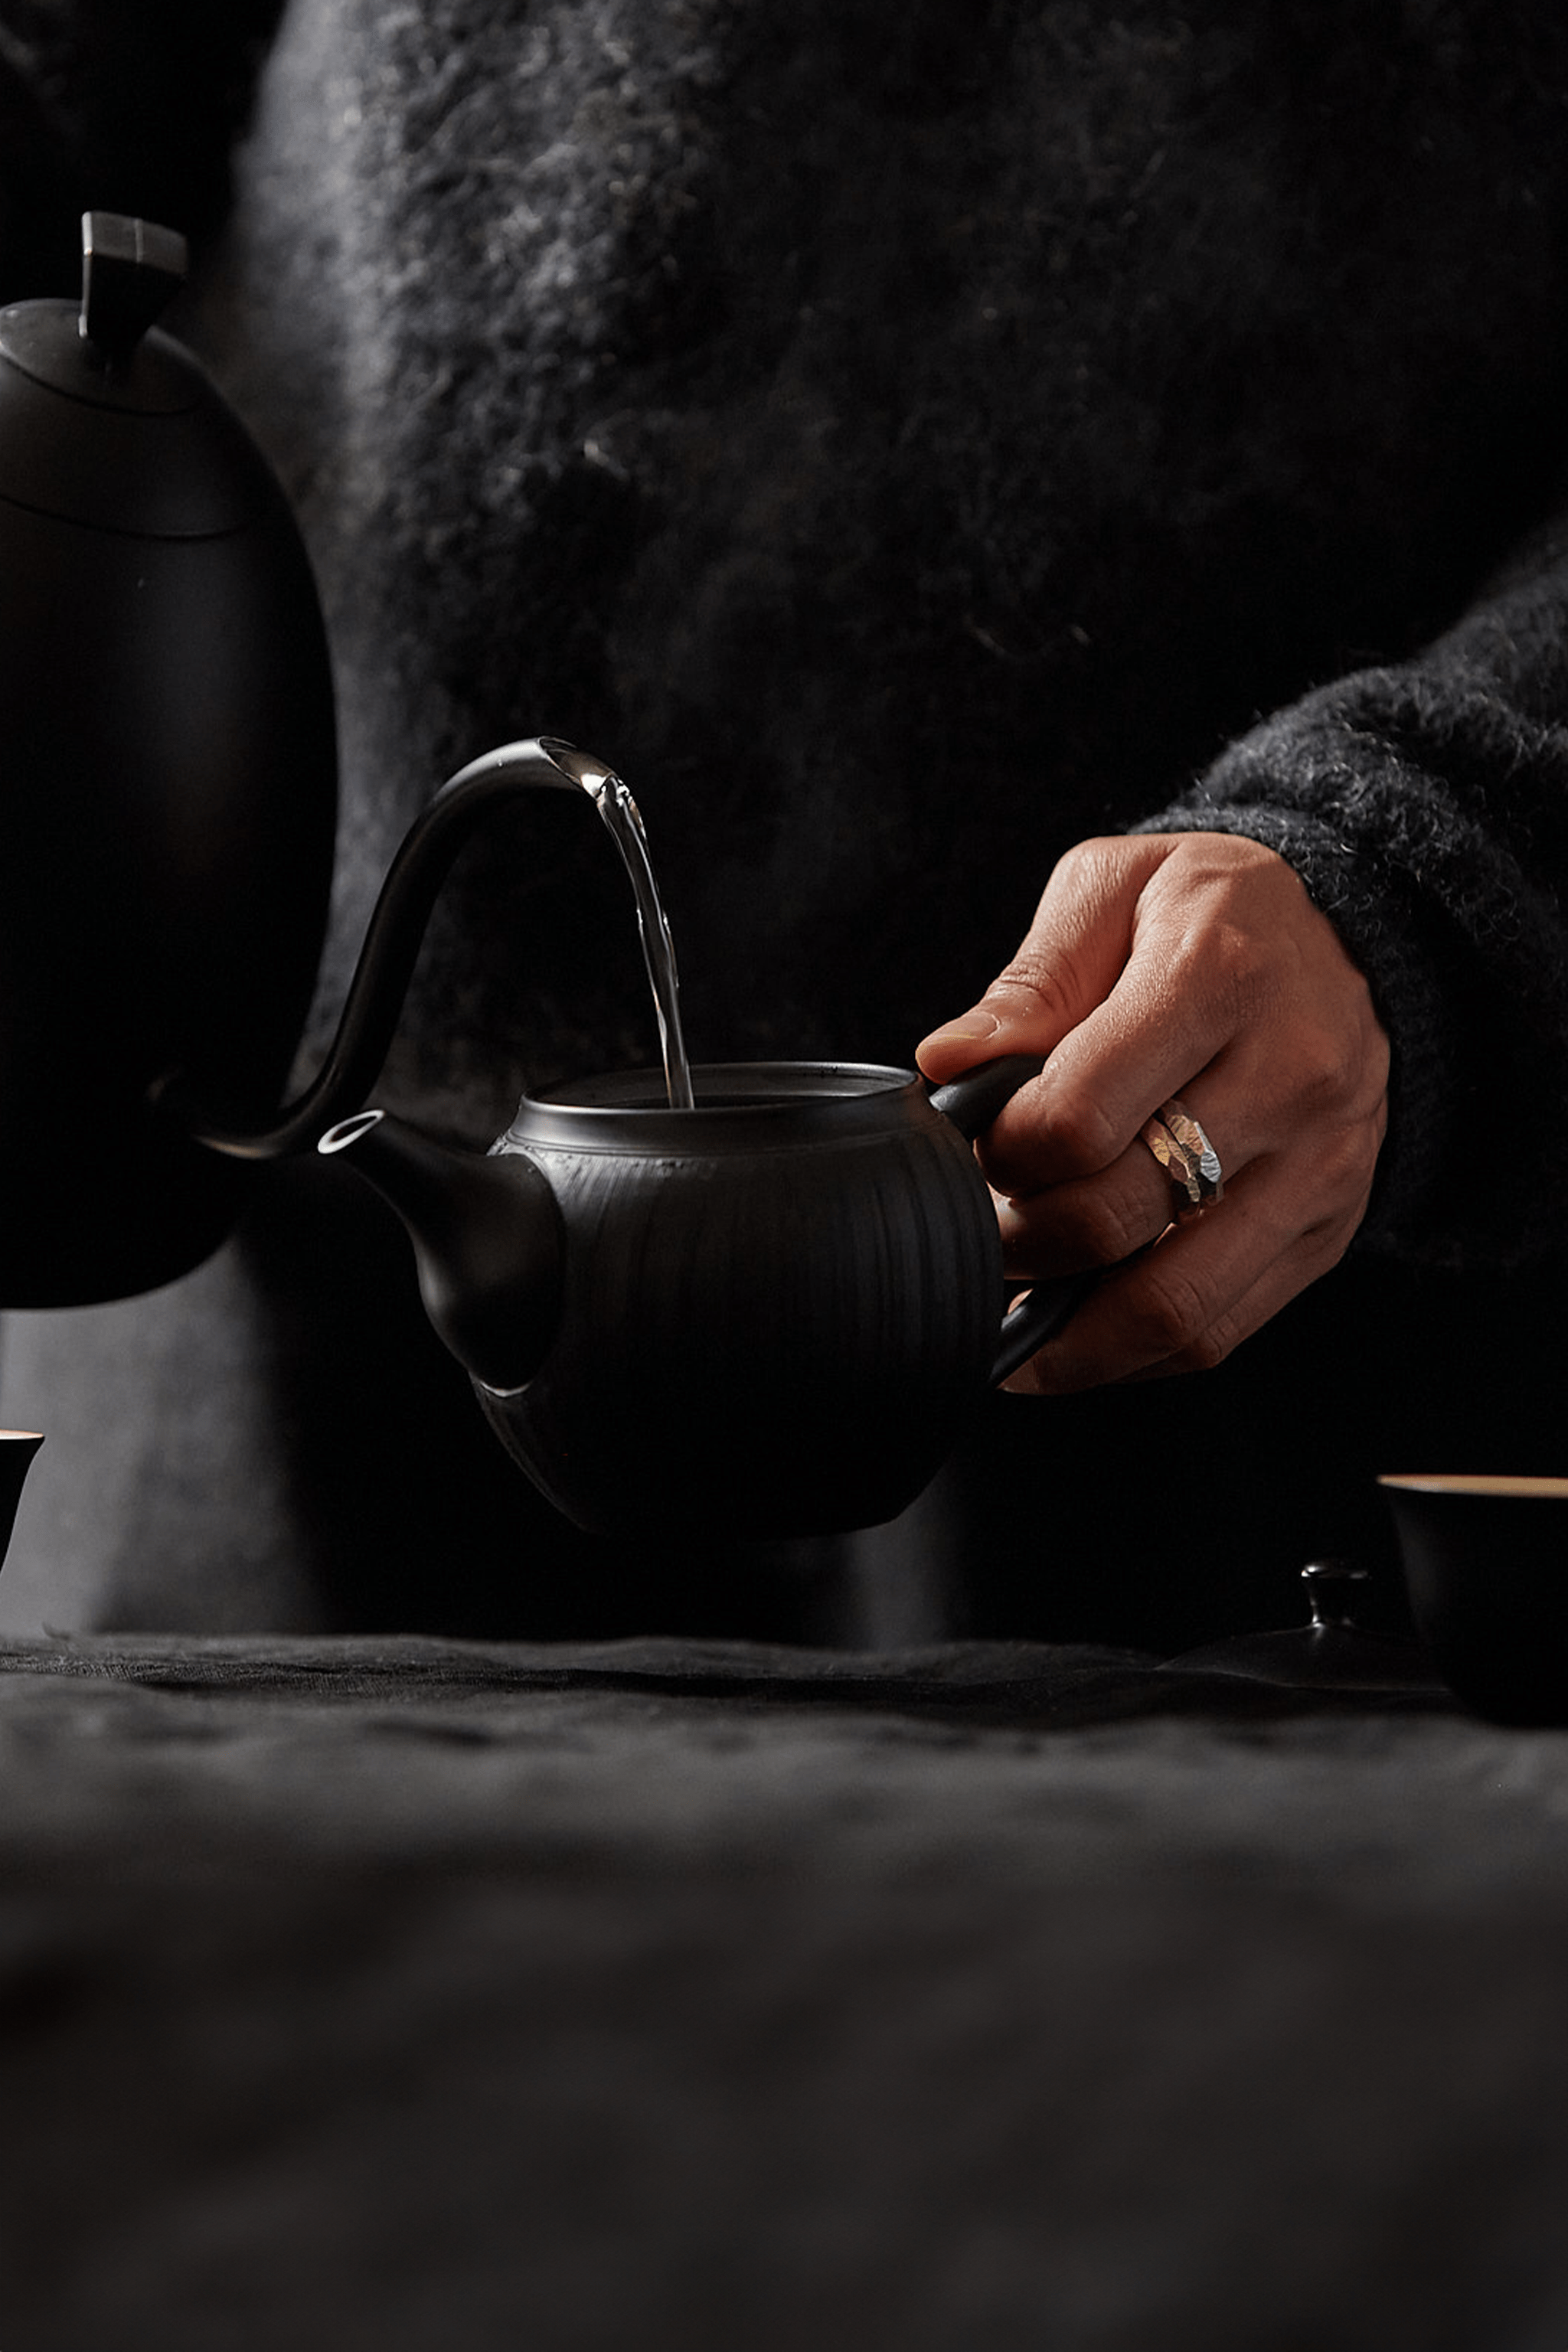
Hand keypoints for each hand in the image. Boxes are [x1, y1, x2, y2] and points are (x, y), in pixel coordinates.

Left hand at [916, 833, 1389, 1390]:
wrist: (1357, 933)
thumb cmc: (1210, 910)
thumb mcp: (1113, 889)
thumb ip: (1031, 983)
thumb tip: (950, 1068)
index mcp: (1220, 977)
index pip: (1079, 1117)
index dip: (1001, 1151)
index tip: (981, 1142)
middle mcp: (1289, 1078)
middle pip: (1116, 1219)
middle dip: (1019, 1241)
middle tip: (985, 1222)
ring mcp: (1319, 1167)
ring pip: (1173, 1309)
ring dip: (1066, 1334)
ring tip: (1012, 1310)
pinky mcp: (1328, 1231)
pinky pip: (1215, 1333)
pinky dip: (1127, 1353)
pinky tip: (1074, 1327)